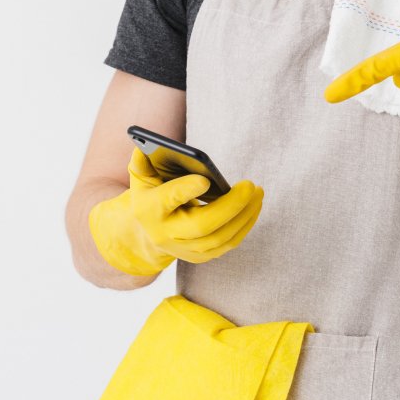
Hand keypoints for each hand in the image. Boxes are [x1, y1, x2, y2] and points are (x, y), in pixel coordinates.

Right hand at [88, 148, 264, 275]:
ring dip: (244, 216)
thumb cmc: (150, 196)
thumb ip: (143, 160)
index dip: (185, 191)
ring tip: (258, 194)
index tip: (205, 180)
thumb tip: (150, 142)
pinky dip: (244, 226)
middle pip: (202, 225)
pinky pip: (227, 245)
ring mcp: (183, 249)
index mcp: (150, 209)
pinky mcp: (200, 256)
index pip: (168, 200)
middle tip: (250, 185)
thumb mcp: (141, 177)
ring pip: (219, 238)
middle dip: (230, 206)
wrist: (145, 234)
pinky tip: (254, 207)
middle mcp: (166, 234)